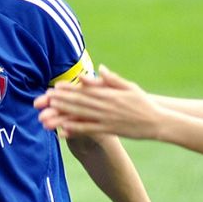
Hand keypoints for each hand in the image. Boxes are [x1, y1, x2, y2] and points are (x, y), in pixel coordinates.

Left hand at [35, 65, 161, 139]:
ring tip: (48, 116)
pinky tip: (63, 132)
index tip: (54, 88)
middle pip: (79, 102)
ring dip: (64, 116)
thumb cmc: (143, 103)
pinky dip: (76, 131)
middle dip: (61, 101)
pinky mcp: (110, 130)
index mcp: (109, 94)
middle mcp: (106, 106)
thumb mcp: (130, 87)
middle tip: (44, 100)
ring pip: (82, 116)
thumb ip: (113, 79)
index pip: (85, 90)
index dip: (69, 89)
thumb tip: (100, 69)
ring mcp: (107, 119)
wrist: (158, 121)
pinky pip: (90, 131)